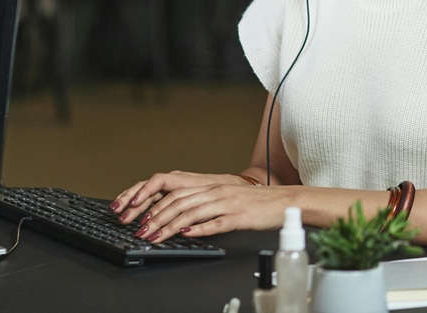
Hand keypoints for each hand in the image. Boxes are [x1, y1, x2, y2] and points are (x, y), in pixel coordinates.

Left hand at [113, 171, 292, 243]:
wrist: (284, 202)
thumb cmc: (257, 204)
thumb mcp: (228, 201)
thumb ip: (207, 207)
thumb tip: (184, 222)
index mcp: (213, 188)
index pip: (178, 195)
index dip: (157, 207)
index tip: (143, 221)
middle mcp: (217, 193)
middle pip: (180, 203)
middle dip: (157, 218)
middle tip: (142, 232)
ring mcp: (228, 204)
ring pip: (193, 212)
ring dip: (171, 226)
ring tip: (156, 237)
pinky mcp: (239, 217)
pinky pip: (216, 222)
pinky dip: (199, 228)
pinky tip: (187, 234)